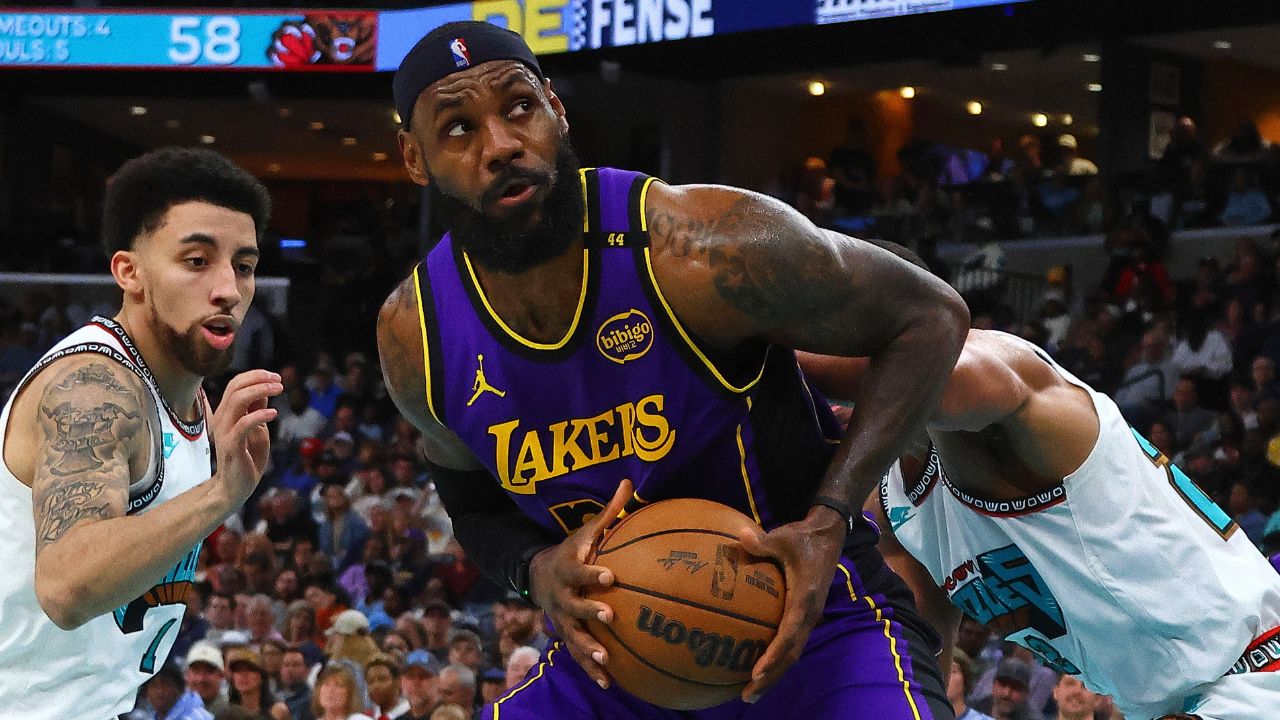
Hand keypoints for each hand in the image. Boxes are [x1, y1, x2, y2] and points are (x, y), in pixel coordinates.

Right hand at [210, 370, 280, 509]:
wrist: (236, 487)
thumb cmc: (247, 458)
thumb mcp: (257, 430)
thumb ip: (257, 411)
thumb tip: (265, 390)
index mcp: (226, 414)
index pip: (235, 384)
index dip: (255, 376)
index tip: (275, 376)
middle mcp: (221, 419)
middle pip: (234, 387)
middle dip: (258, 379)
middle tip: (279, 381)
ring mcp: (224, 432)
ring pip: (236, 401)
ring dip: (259, 391)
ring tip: (278, 389)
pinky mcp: (231, 446)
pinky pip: (243, 425)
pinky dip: (259, 415)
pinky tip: (274, 413)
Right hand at [528, 479, 632, 689]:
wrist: (538, 576)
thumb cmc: (572, 551)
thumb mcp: (586, 532)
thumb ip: (609, 512)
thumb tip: (628, 483)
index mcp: (568, 569)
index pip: (580, 570)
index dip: (592, 572)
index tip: (610, 575)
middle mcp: (563, 597)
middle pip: (575, 605)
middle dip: (590, 610)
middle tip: (610, 615)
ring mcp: (563, 619)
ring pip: (574, 635)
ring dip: (589, 648)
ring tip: (606, 657)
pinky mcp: (567, 635)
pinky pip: (578, 654)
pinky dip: (591, 668)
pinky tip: (609, 682)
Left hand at [736, 505, 845, 702]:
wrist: (829, 535)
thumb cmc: (803, 537)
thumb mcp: (783, 537)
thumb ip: (762, 541)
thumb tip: (740, 537)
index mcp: (804, 599)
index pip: (788, 635)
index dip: (773, 655)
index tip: (755, 673)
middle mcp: (810, 614)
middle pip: (791, 654)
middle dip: (771, 677)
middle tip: (748, 695)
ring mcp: (810, 617)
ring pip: (793, 652)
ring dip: (774, 672)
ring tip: (752, 691)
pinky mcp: (806, 615)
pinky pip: (792, 642)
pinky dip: (778, 658)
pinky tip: (760, 667)